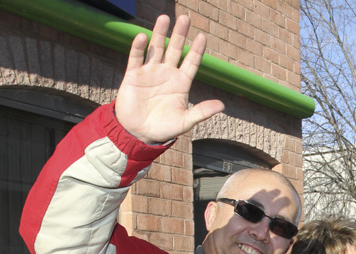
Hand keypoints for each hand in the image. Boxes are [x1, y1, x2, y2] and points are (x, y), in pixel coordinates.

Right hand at [114, 15, 224, 143]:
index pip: (191, 62)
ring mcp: (150, 72)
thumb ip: (202, 112)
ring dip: (160, 33)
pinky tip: (142, 36)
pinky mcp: (133, 75)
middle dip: (180, 34)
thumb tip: (222, 105)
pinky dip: (138, 47)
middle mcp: (167, 73)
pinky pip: (136, 58)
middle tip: (185, 18)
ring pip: (156, 48)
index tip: (202, 36)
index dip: (196, 50)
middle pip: (175, 49)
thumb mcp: (185, 121)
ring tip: (164, 18)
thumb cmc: (164, 128)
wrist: (139, 133)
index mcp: (181, 83)